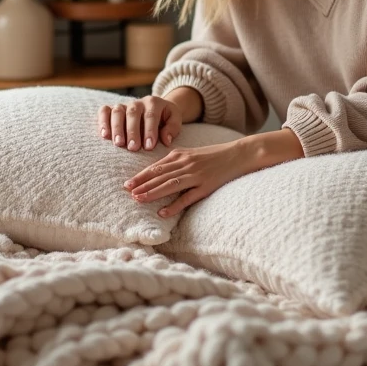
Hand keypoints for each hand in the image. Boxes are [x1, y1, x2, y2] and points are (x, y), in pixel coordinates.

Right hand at [97, 96, 182, 150]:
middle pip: (133, 113)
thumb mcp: (175, 119)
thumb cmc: (166, 118)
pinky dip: (102, 121)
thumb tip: (165, 140)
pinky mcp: (112, 109)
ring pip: (117, 111)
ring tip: (118, 143)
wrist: (157, 108)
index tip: (149, 146)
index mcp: (154, 103)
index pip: (151, 116)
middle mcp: (137, 102)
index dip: (149, 131)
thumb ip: (172, 128)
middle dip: (132, 131)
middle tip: (133, 148)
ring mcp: (124, 105)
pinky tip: (104, 135)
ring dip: (117, 128)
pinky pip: (104, 111)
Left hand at [123, 140, 252, 216]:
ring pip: (170, 185)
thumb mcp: (192, 153)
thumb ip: (176, 160)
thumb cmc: (214, 155)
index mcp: (181, 155)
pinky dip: (174, 205)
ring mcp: (196, 175)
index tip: (127, 183)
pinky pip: (187, 197)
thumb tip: (158, 169)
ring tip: (139, 200)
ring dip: (153, 193)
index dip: (141, 176)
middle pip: (160, 175)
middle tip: (128, 193)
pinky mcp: (206, 186)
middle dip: (142, 184)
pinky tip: (163, 212)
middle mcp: (186, 164)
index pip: (156, 167)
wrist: (239, 154)